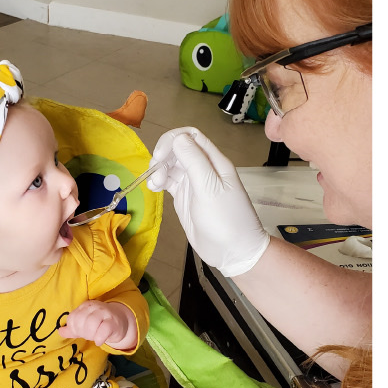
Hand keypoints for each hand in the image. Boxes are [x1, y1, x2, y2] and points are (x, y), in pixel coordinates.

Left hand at [58, 300, 135, 350]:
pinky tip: (99, 341)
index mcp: (85, 306)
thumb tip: (59, 331)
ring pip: (92, 324)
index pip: (73, 317)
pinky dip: (99, 339)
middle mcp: (95, 307)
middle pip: (81, 320)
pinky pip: (103, 331)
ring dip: (91, 335)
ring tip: (94, 338)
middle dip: (83, 332)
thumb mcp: (84, 324)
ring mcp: (105, 313)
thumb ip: (72, 329)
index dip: (74, 328)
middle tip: (89, 335)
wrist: (121, 322)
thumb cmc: (99, 324)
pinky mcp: (114, 322)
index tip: (80, 332)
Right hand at [147, 127, 269, 276]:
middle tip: (155, 175)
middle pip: (178, 149)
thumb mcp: (209, 188)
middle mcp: (203, 168)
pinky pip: (169, 180)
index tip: (159, 157)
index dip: (172, 140)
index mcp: (214, 162)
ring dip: (158, 170)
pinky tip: (154, 189)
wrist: (233, 251)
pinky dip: (159, 181)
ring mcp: (194, 183)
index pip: (191, 136)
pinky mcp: (185, 196)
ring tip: (155, 185)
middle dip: (162, 156)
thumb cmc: (225, 219)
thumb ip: (194, 161)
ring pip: (171, 165)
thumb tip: (178, 138)